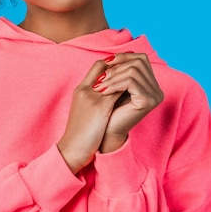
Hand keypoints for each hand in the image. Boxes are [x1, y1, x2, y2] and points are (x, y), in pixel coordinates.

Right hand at [57, 59, 128, 173]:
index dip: (112, 62)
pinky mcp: (99, 107)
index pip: (96, 67)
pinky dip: (127, 88)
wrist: (72, 148)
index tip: (126, 63)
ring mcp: (91, 97)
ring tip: (138, 76)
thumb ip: (97, 99)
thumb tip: (116, 92)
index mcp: (80, 90)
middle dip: (121, 65)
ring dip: (125, 75)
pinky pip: (117, 90)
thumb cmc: (79, 133)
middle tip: (136, 64)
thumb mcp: (87, 111)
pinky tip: (137, 90)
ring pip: (112, 77)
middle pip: (103, 66)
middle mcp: (85, 90)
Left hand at [93, 52, 163, 152]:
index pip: (140, 58)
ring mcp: (155, 95)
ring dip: (112, 76)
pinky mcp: (148, 101)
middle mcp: (156, 89)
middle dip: (117, 66)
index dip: (122, 57)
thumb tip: (114, 54)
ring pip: (133, 70)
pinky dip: (114, 83)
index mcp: (150, 83)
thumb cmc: (106, 110)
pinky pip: (131, 81)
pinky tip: (104, 91)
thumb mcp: (112, 85)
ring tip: (100, 86)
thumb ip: (117, 70)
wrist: (104, 133)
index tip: (105, 63)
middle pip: (138, 61)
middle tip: (101, 78)